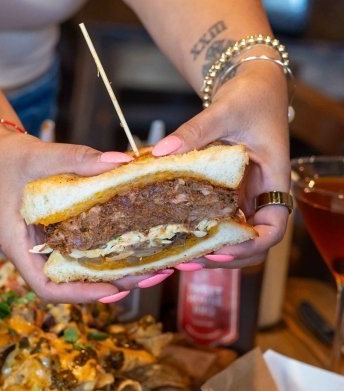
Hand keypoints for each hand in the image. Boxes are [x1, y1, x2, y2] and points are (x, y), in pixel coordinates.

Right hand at [0, 131, 164, 302]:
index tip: (114, 290)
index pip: (46, 285)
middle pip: (72, 282)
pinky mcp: (57, 233)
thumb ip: (79, 159)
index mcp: (18, 243)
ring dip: (115, 271)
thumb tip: (122, 163)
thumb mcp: (41, 156)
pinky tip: (133, 246)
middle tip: (150, 275)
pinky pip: (82, 250)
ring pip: (81, 269)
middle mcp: (33, 251)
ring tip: (151, 266)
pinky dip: (106, 253)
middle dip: (112, 284)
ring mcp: (46, 244)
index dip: (80, 294)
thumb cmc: (9, 158)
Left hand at [153, 62, 290, 267]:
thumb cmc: (252, 97)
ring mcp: (242, 196)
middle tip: (189, 258)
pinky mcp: (226, 191)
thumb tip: (161, 152)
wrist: (252, 88)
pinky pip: (215, 217)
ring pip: (231, 235)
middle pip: (250, 243)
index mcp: (273, 181)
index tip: (221, 248)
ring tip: (179, 253)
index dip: (250, 245)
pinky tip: (174, 230)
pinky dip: (198, 227)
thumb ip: (196, 130)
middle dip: (223, 255)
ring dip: (208, 248)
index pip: (273, 228)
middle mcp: (259, 195)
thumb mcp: (226, 111)